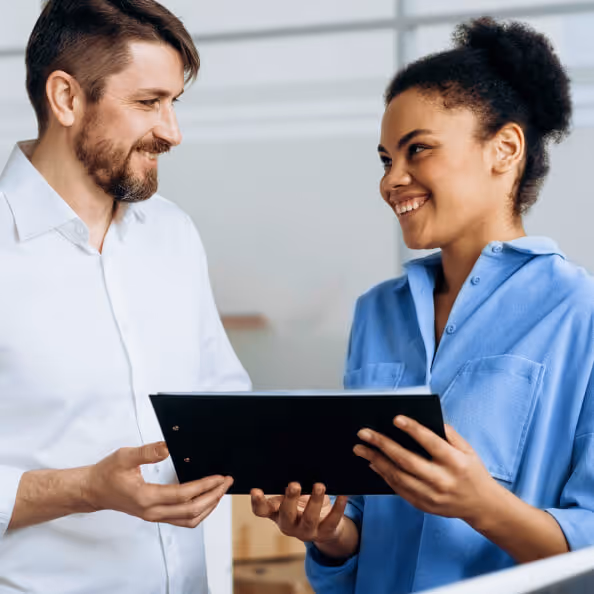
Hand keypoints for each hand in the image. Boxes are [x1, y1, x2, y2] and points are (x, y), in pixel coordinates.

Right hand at [83, 441, 232, 527]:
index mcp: (146, 497)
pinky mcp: (155, 515)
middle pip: (191, 511)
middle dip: (213, 496)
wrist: (93, 490)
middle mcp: (152, 512)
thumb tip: (168, 447)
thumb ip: (147, 452)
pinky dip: (198, 512)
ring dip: (208, 507)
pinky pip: (182, 520)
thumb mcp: (124, 456)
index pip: (183, 496)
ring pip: (188, 520)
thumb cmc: (107, 472)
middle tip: (227, 482)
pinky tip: (205, 499)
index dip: (204, 486)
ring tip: (220, 490)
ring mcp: (154, 516)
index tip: (219, 477)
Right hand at [251, 482, 347, 544]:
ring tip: (319, 486)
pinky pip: (331, 522)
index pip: (262, 511)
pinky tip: (342, 496)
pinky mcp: (325, 533)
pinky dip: (338, 508)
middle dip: (290, 500)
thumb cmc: (303, 503)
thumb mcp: (292, 496)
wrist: (325, 525)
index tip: (256, 490)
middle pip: (286, 515)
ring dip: (314, 502)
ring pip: (309, 519)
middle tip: (293, 484)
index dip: (258, 502)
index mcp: (276, 513)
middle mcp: (288, 525)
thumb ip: (287, 485)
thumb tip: (290, 459)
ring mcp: (306, 532)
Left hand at [354, 417, 495, 522]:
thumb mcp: (468, 450)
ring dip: (376, 461)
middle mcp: (442, 480)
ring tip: (361, 449)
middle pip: (407, 461)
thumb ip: (448, 434)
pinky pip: (399, 489)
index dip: (413, 430)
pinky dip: (384, 476)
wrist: (482, 506)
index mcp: (455, 462)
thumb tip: (425, 420)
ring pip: (398, 477)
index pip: (431, 443)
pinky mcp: (424, 505)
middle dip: (382, 445)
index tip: (395, 418)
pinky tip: (373, 464)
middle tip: (364, 433)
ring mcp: (432, 495)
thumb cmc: (472, 471)